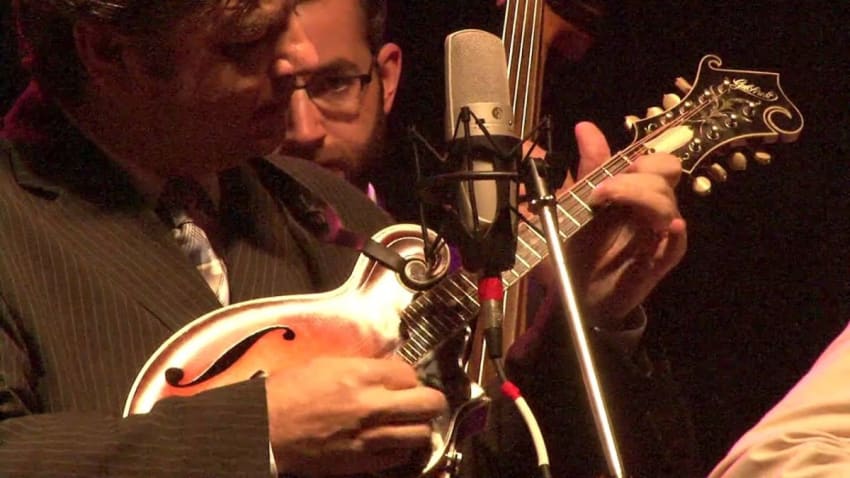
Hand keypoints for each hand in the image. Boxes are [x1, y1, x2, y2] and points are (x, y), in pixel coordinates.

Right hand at [267, 357, 446, 475]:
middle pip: (429, 402)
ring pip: (421, 433)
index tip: (401, 381)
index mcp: (360, 375)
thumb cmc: (286, 393)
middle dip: (429, 400)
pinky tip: (391, 443)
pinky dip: (402, 449)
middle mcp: (371, 405)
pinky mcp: (362, 462)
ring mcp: (370, 437)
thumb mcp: (324, 365)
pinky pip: (400, 457)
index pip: (410, 373)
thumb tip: (385, 370)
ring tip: (409, 423)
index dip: (407, 377)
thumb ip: (360, 367)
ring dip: (418, 426)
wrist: (264, 429)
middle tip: (421, 401)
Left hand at [536, 121, 686, 328]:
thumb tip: (585, 128)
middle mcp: (646, 207)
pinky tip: (668, 227)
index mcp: (628, 191)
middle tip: (607, 185)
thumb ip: (580, 170)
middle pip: (668, 171)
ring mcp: (655, 234)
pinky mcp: (659, 261)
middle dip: (641, 170)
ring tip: (602, 200)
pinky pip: (677, 243)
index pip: (651, 159)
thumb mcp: (568, 207)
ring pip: (667, 202)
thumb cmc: (573, 251)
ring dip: (638, 194)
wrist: (572, 296)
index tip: (599, 156)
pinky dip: (674, 232)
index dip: (637, 153)